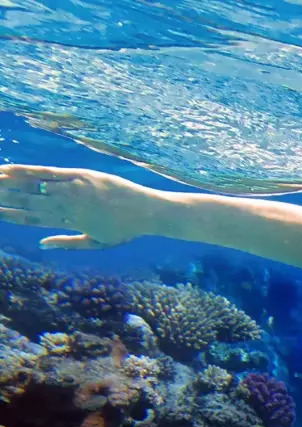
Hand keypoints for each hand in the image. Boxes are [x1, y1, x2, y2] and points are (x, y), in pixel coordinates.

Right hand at [0, 165, 160, 249]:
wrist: (149, 212)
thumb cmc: (126, 229)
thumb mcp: (97, 242)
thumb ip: (67, 243)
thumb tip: (41, 244)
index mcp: (69, 223)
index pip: (32, 220)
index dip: (10, 217)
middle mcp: (67, 206)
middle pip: (27, 202)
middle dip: (3, 199)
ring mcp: (73, 189)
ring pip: (32, 186)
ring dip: (6, 183)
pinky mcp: (81, 175)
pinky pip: (48, 172)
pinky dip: (26, 171)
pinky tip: (7, 169)